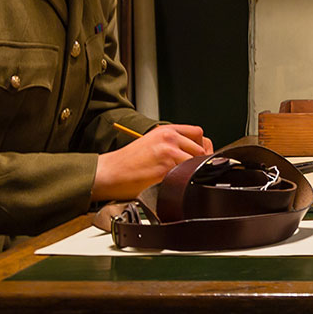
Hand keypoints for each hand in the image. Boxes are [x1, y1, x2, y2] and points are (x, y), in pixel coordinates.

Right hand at [92, 124, 212, 200]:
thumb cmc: (128, 161)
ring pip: (196, 163)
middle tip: (190, 172)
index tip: (200, 156)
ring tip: (179, 179)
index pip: (198, 133)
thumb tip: (194, 153)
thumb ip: (173, 144)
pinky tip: (172, 183)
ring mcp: (169, 152)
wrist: (110, 172)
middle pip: (201, 149)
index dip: (202, 146)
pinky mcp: (166, 168)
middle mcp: (169, 138)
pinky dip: (183, 182)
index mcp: (166, 130)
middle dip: (199, 162)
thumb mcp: (152, 143)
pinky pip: (186, 175)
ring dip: (191, 173)